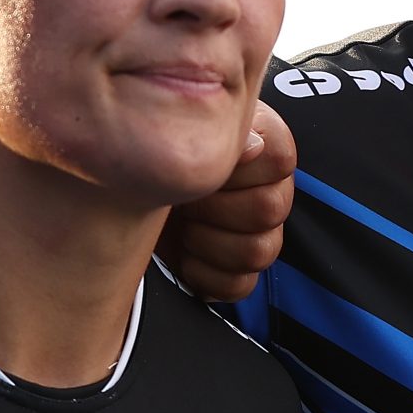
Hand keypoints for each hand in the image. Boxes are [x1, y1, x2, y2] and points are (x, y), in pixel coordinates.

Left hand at [163, 102, 294, 300]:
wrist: (132, 191)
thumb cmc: (159, 155)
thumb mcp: (179, 128)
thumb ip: (218, 127)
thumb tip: (251, 144)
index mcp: (264, 148)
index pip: (280, 158)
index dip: (236, 166)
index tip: (203, 165)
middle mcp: (272, 191)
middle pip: (270, 209)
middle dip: (213, 206)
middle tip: (183, 199)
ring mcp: (261, 235)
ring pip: (260, 252)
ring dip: (207, 241)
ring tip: (182, 225)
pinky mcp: (239, 272)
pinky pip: (240, 285)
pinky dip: (203, 274)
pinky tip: (184, 254)